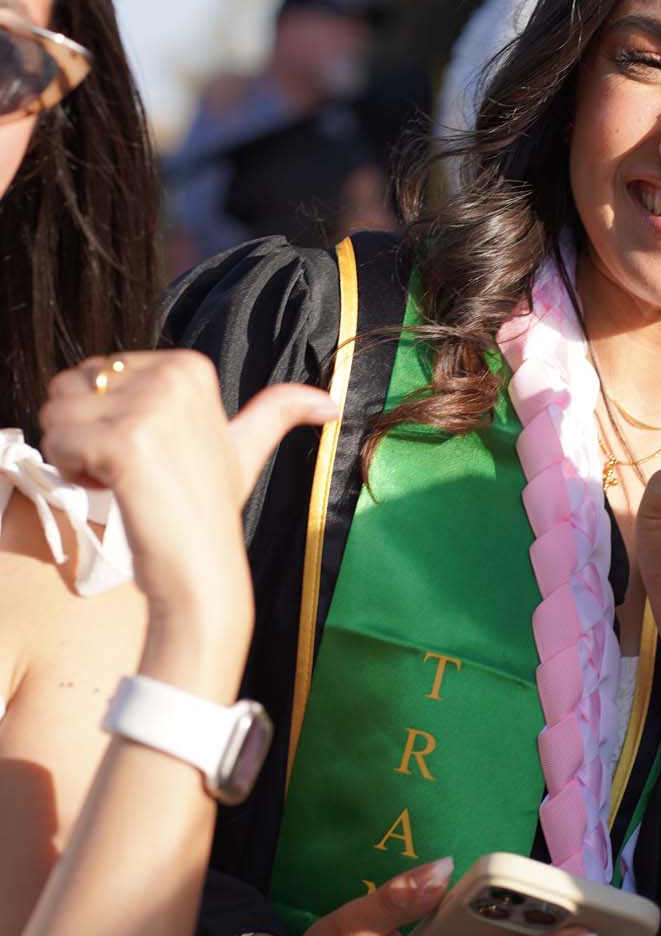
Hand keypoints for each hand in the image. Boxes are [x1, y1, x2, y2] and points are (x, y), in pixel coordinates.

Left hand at [39, 350, 335, 608]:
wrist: (200, 568)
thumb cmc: (209, 512)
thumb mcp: (244, 451)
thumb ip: (278, 414)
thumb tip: (328, 402)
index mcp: (190, 367)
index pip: (96, 372)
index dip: (104, 417)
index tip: (145, 452)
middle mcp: (171, 375)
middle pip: (70, 385)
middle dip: (82, 431)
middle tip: (129, 469)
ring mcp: (149, 407)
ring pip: (56, 412)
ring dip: (71, 454)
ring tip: (118, 480)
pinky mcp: (123, 440)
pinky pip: (58, 442)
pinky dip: (70, 474)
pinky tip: (110, 490)